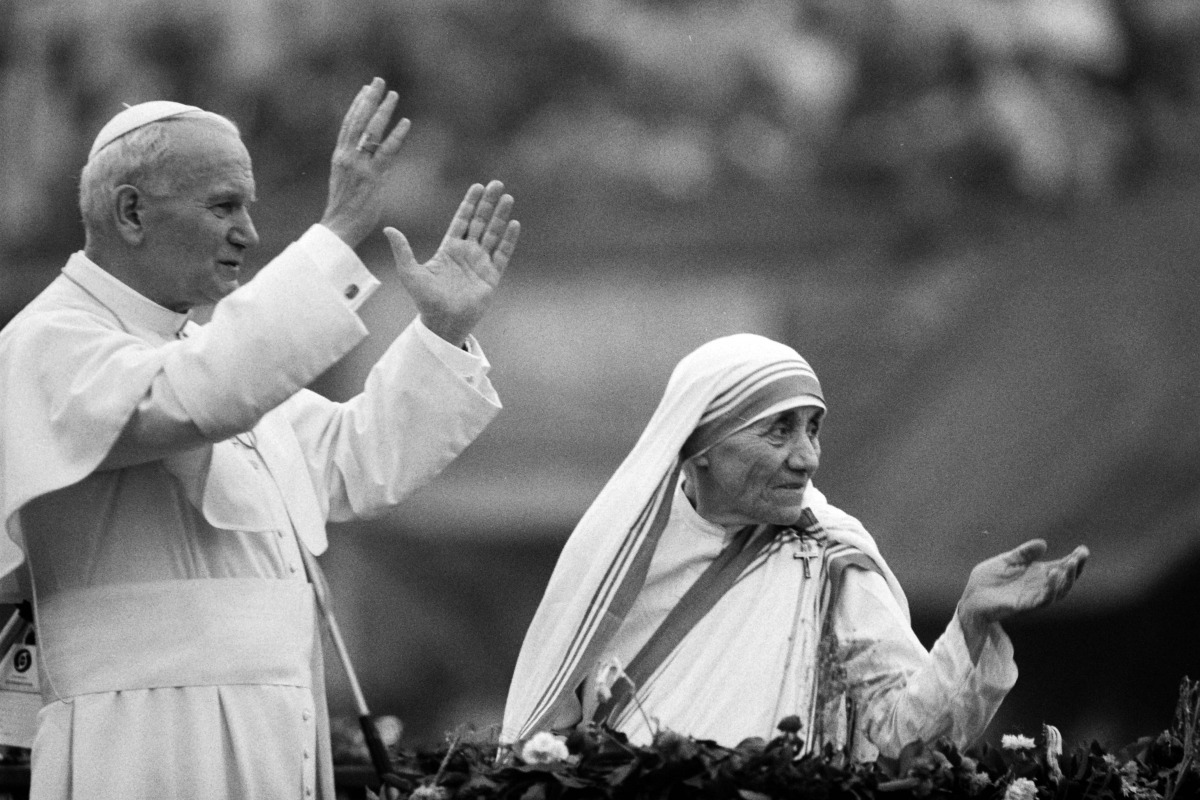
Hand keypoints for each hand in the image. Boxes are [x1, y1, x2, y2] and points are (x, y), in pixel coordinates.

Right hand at [320, 77, 411, 248]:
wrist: (339, 227)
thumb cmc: (344, 209)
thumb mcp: (345, 180)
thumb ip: (355, 164)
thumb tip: (369, 154)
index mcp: (340, 156)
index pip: (349, 124)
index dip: (358, 104)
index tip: (365, 88)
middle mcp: (347, 157)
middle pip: (359, 120)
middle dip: (369, 99)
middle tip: (379, 81)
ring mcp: (360, 166)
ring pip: (372, 131)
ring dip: (384, 111)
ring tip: (393, 94)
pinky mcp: (373, 177)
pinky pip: (387, 152)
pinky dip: (397, 136)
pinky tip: (406, 122)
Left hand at [385, 180, 519, 346]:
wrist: (442, 322)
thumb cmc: (424, 300)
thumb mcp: (409, 272)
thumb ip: (402, 250)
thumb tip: (388, 229)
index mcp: (449, 249)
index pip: (462, 220)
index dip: (469, 203)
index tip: (477, 186)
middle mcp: (467, 253)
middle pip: (480, 222)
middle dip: (488, 203)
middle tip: (497, 184)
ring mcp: (481, 263)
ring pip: (493, 234)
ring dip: (500, 216)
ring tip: (508, 197)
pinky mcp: (491, 276)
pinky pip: (502, 254)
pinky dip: (508, 239)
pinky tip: (514, 224)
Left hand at [958, 539, 1088, 630]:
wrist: (971, 597)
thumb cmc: (988, 580)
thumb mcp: (1007, 560)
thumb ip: (1024, 553)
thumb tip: (1043, 544)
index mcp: (1037, 575)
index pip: (1061, 568)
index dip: (1074, 560)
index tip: (1083, 550)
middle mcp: (1038, 586)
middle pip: (1065, 581)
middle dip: (1075, 569)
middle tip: (1080, 556)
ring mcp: (1033, 597)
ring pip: (1057, 592)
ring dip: (1065, 580)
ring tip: (1069, 565)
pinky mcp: (1024, 606)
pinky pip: (1043, 600)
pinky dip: (1050, 590)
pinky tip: (1053, 576)